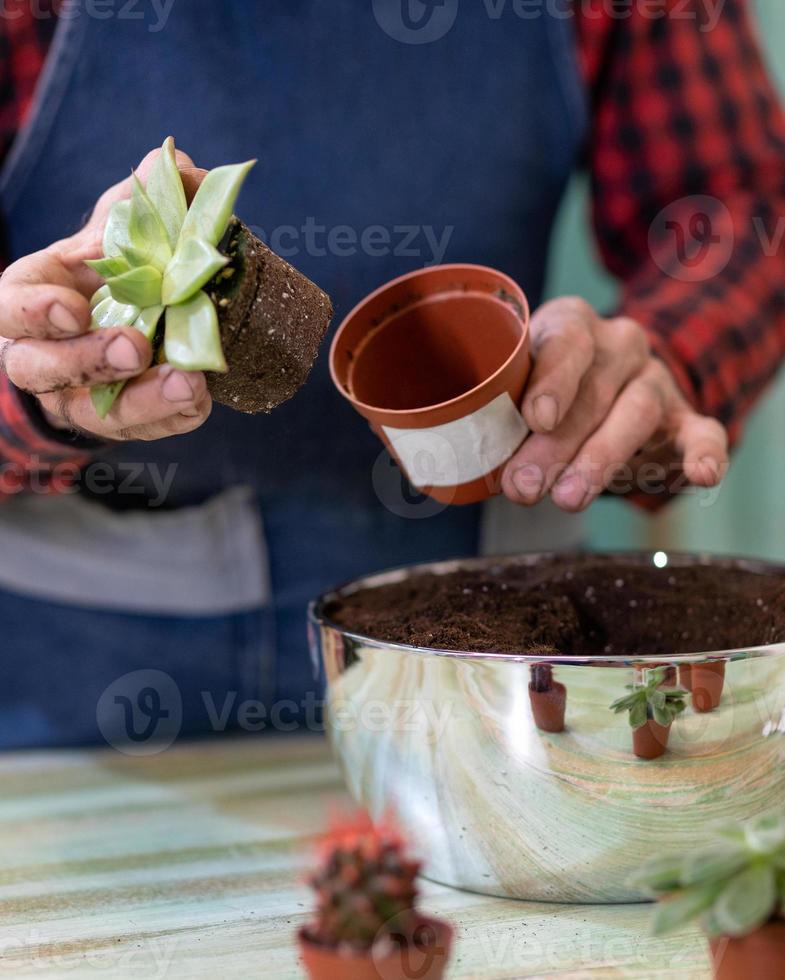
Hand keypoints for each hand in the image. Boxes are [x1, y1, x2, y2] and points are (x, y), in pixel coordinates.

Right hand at [0, 148, 211, 440]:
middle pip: (42, 370)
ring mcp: (80, 395)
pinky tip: (199, 399)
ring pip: (94, 412)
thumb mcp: (118, 229)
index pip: (6, 310)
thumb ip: (142, 201)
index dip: (32, 313)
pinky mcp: (123, 421)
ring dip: (141, 401)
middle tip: (136, 347)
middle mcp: (42, 355)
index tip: (73, 308)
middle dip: (87, 361)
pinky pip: (144, 430)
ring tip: (187, 384)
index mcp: (28, 300)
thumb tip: (176, 167)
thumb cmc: (111, 271)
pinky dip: (173, 416)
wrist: (130, 323)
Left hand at [501, 297, 728, 510]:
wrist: (600, 402)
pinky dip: (707, 453)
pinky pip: (704, 431)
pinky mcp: (684, 420)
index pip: (568, 340)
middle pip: (595, 389)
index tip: (536, 418)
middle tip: (524, 486)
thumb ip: (502, 418)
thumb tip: (477, 466)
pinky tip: (704, 474)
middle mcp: (619, 345)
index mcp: (573, 325)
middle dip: (557, 444)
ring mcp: (655, 381)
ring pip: (638, 411)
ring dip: (601, 458)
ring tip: (567, 499)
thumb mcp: (515, 394)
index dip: (553, 379)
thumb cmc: (541, 398)